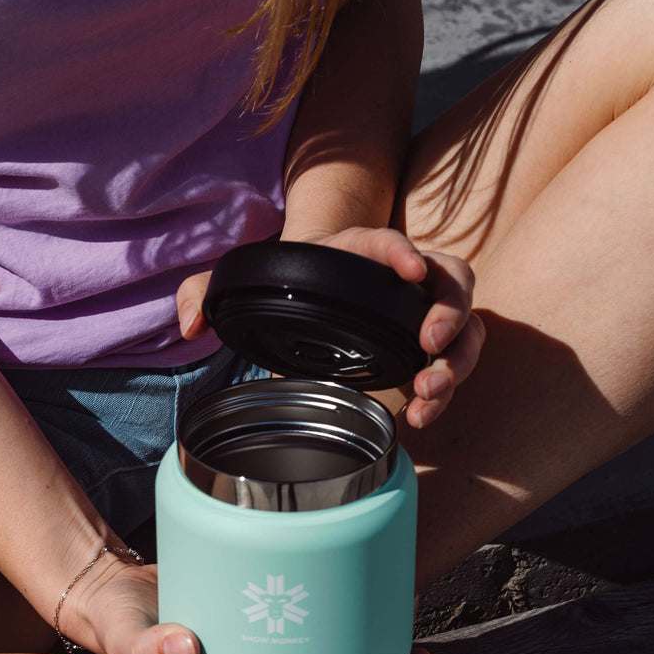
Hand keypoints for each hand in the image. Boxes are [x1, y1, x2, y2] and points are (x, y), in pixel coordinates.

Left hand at [176, 227, 485, 428]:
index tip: (406, 268)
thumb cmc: (285, 284)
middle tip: (430, 344)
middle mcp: (401, 275)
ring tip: (427, 393)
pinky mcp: (425, 344)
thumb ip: (202, 293)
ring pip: (465, 324)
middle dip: (450, 311)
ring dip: (457, 361)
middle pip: (450, 278)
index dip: (400, 250)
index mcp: (357, 250)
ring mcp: (420, 309)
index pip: (385, 240)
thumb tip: (187, 327)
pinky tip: (420, 414)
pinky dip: (447, 387)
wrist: (311, 293)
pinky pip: (455, 360)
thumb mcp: (241, 282)